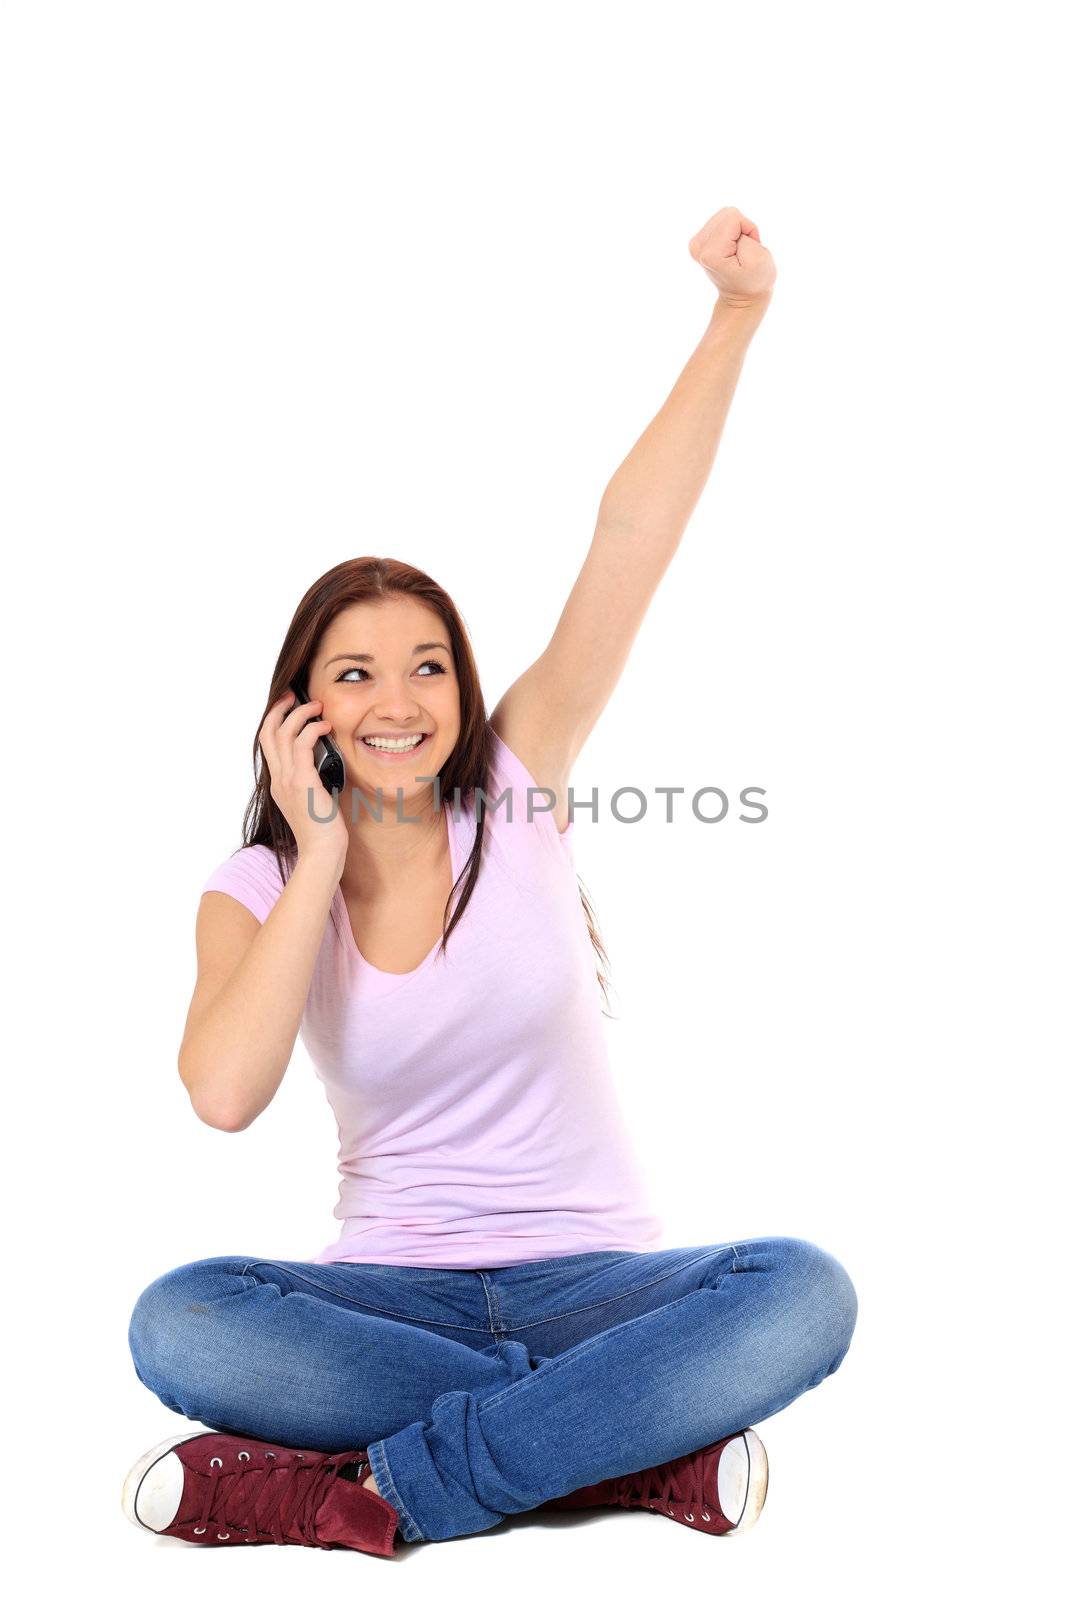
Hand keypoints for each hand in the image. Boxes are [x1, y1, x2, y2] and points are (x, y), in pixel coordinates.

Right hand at [258, 689, 349, 868]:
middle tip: (295, 695)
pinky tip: (325, 727)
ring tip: (317, 707)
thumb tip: (325, 763)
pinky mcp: (302, 782)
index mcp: (279, 783)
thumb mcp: (314, 801)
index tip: (288, 706)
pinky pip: (302, 745)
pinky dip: (312, 730)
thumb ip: (312, 781)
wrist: (322, 854)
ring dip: (300, 714)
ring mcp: (288, 780)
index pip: (268, 743)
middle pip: (269, 733)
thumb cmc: (323, 832)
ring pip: (283, 734)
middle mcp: (279, 779)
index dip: (275, 720)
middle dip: (280, 709)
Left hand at [689, 207, 775, 307]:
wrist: (742, 298)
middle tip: (743, 252)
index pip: (734, 217)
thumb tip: (730, 220)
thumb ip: (745, 231)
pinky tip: (731, 248)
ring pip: (724, 215)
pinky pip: (721, 220)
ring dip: (737, 230)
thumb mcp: (759, 257)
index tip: (748, 251)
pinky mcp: (698, 242)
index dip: (749, 230)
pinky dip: (731, 232)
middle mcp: (697, 247)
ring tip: (738, 251)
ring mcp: (695, 245)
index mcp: (710, 253)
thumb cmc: (755, 280)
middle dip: (741, 229)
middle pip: (727, 213)